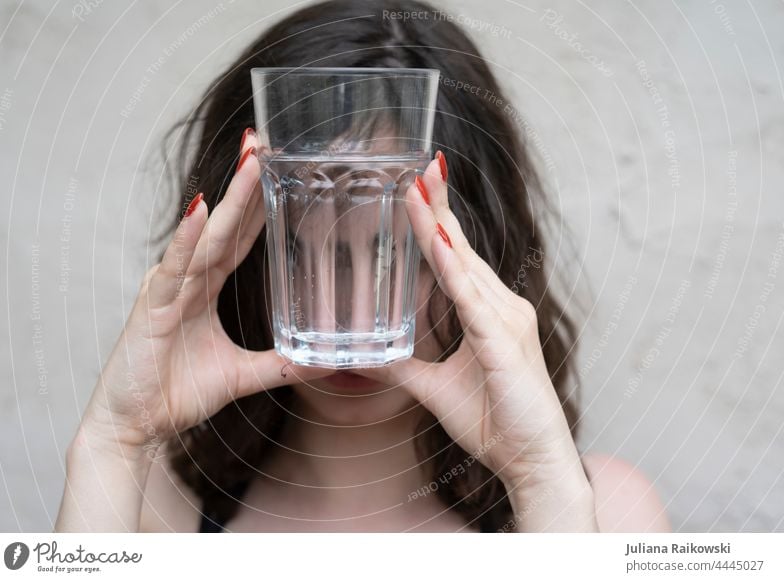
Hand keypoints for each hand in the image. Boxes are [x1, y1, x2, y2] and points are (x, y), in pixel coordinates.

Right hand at [81, 129, 331, 454]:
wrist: (134, 427)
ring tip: (251, 159)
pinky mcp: (150, 308)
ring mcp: (167, 290)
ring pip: (205, 237)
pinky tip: (200, 209)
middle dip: (247, 184)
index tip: (281, 172)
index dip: (260, 205)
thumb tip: (323, 363)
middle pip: (226, 225)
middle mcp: (187, 280)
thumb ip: (280, 366)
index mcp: (205, 289)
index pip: (240, 238)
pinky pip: (173, 269)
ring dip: (229, 198)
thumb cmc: (175, 393)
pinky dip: (187, 239)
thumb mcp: (240, 376)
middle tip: (267, 142)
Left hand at [356, 152, 586, 491]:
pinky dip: (453, 271)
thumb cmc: (496, 424)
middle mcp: (502, 307)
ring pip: (464, 265)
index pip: (455, 257)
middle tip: (419, 163)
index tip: (417, 185)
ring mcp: (506, 322)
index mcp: (487, 313)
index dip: (435, 220)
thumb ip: (402, 369)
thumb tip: (364, 358)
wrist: (533, 463)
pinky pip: (472, 302)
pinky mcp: (504, 345)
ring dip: (438, 225)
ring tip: (416, 187)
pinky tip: (436, 243)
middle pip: (461, 247)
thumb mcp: (433, 390)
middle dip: (438, 205)